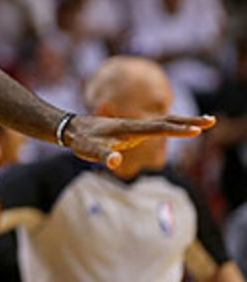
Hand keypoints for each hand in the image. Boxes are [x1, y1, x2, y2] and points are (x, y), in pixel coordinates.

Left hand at [61, 114, 215, 168]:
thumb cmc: (79, 140)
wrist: (70, 128)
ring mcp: (135, 126)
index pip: (157, 128)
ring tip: (206, 122)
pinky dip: (173, 124)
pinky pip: (158, 125)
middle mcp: (134, 124)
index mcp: (128, 128)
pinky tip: (180, 126)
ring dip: (184, 121)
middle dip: (189, 121)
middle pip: (166, 120)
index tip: (196, 130)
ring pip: (164, 121)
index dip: (177, 129)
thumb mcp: (88, 150)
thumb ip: (102, 155)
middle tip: (212, 121)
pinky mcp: (133, 129)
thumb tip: (116, 161)